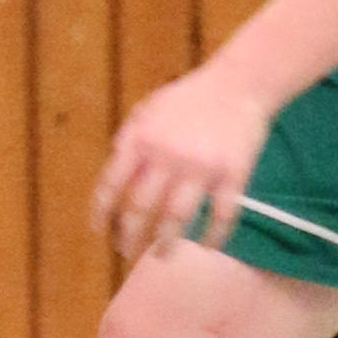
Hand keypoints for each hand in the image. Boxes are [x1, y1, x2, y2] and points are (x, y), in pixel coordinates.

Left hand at [93, 66, 274, 259]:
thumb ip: (129, 136)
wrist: (239, 83)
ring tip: (162, 255)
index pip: (111, 184)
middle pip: (141, 208)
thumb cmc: (190, 96)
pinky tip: (207, 245)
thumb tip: (114, 167)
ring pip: (177, 218)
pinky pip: (221, 215)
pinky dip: (213, 235)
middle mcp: (168, 155)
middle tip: (127, 253)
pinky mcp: (233, 174)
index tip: (98, 232)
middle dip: (130, 237)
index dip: (101, 213)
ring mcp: (201, 166)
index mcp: (142, 139)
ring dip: (166, 243)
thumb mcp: (150, 108)